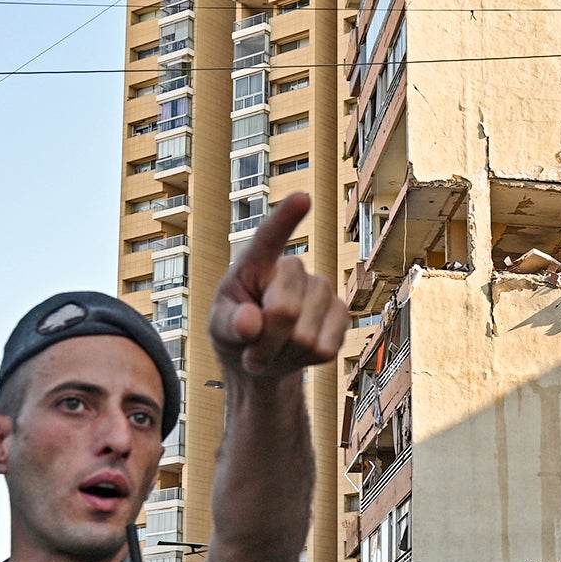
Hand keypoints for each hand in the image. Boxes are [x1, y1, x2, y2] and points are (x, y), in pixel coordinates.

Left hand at [208, 193, 346, 379]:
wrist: (263, 359)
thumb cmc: (235, 334)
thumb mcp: (219, 331)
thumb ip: (228, 326)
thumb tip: (249, 322)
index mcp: (256, 264)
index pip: (269, 238)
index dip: (285, 219)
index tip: (302, 199)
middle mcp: (293, 270)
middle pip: (284, 311)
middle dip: (265, 342)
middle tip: (251, 352)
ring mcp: (321, 289)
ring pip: (305, 337)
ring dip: (283, 355)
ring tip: (271, 351)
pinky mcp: (341, 314)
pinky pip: (326, 349)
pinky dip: (304, 362)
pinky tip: (295, 353)